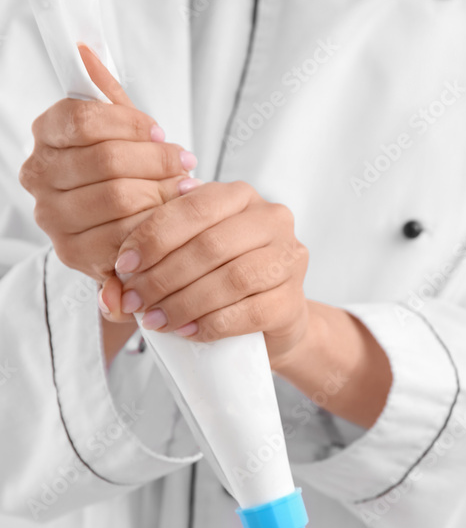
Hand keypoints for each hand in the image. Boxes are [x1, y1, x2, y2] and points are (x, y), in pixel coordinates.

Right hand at [19, 46, 197, 295]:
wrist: (128, 225)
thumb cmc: (126, 170)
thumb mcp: (119, 127)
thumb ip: (106, 93)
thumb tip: (85, 50)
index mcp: (46, 134)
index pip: (84, 119)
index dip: (130, 124)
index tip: (160, 131)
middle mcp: (39, 175)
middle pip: (107, 160)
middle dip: (156, 161)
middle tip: (184, 162)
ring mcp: (52, 217)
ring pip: (119, 198)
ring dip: (161, 193)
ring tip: (183, 189)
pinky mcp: (73, 253)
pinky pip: (123, 236)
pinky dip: (155, 227)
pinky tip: (171, 219)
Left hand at [101, 180, 310, 363]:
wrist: (271, 321)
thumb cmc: (220, 281)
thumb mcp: (182, 262)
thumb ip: (146, 269)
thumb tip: (110, 296)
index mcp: (240, 196)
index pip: (194, 206)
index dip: (154, 235)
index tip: (123, 265)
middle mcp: (272, 219)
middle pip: (211, 244)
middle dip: (164, 275)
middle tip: (135, 300)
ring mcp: (289, 258)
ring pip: (232, 278)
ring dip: (185, 302)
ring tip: (155, 320)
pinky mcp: (293, 300)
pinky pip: (249, 312)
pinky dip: (212, 323)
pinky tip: (187, 331)